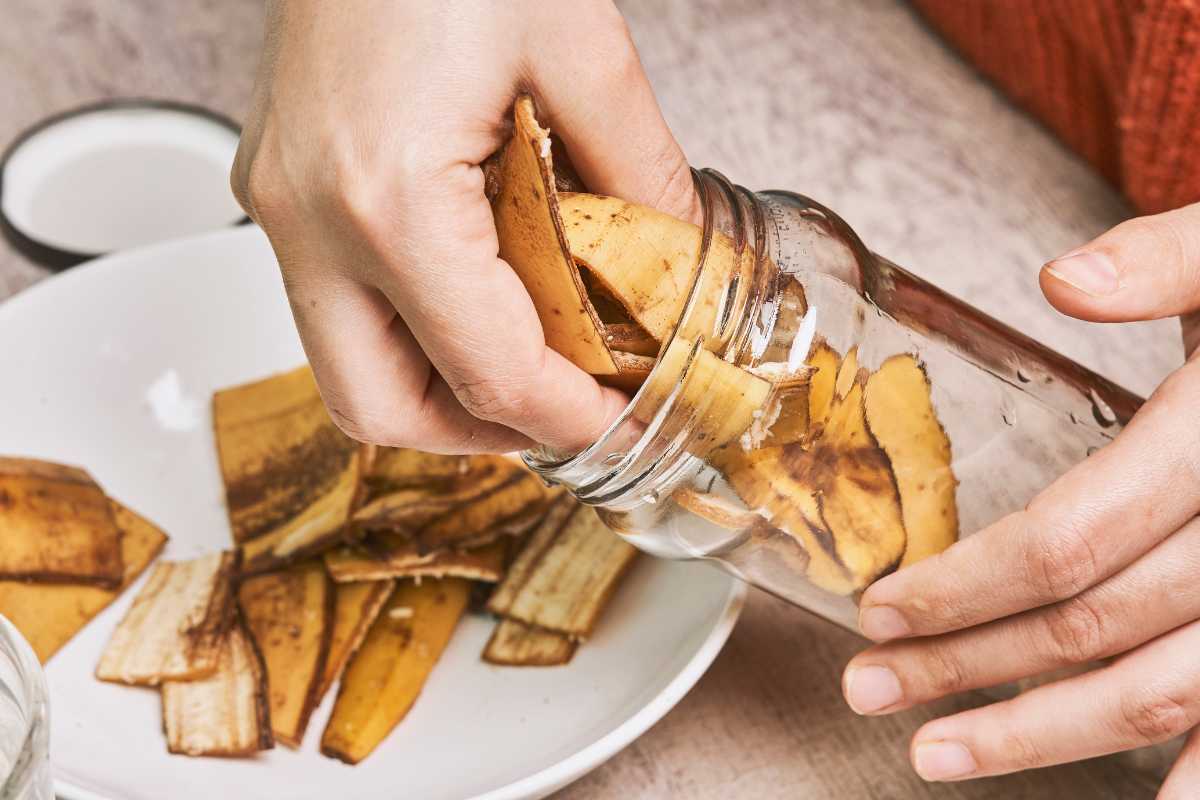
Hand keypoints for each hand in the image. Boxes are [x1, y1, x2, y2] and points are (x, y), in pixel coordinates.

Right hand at [231, 1, 696, 452]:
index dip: (564, 419)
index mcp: (387, 198)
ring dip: (442, 389)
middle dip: (484, 432)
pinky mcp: (283, 186)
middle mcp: (310, 218)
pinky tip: (477, 293)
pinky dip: (413, 329)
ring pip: (347, 369)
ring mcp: (284, 204)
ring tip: (529, 360)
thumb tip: (678, 252)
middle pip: (381, 409)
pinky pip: (339, 305)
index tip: (618, 423)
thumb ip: (639, 165)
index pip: (485, 372)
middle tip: (563, 409)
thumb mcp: (578, 42)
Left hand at [841, 202, 1199, 793]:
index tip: (879, 610)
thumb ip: (1165, 260)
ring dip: (1042, 734)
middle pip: (1092, 625)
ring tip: (937, 753)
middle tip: (871, 689)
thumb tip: (1063, 279)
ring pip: (1160, 692)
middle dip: (970, 663)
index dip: (966, 586)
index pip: (1069, 540)